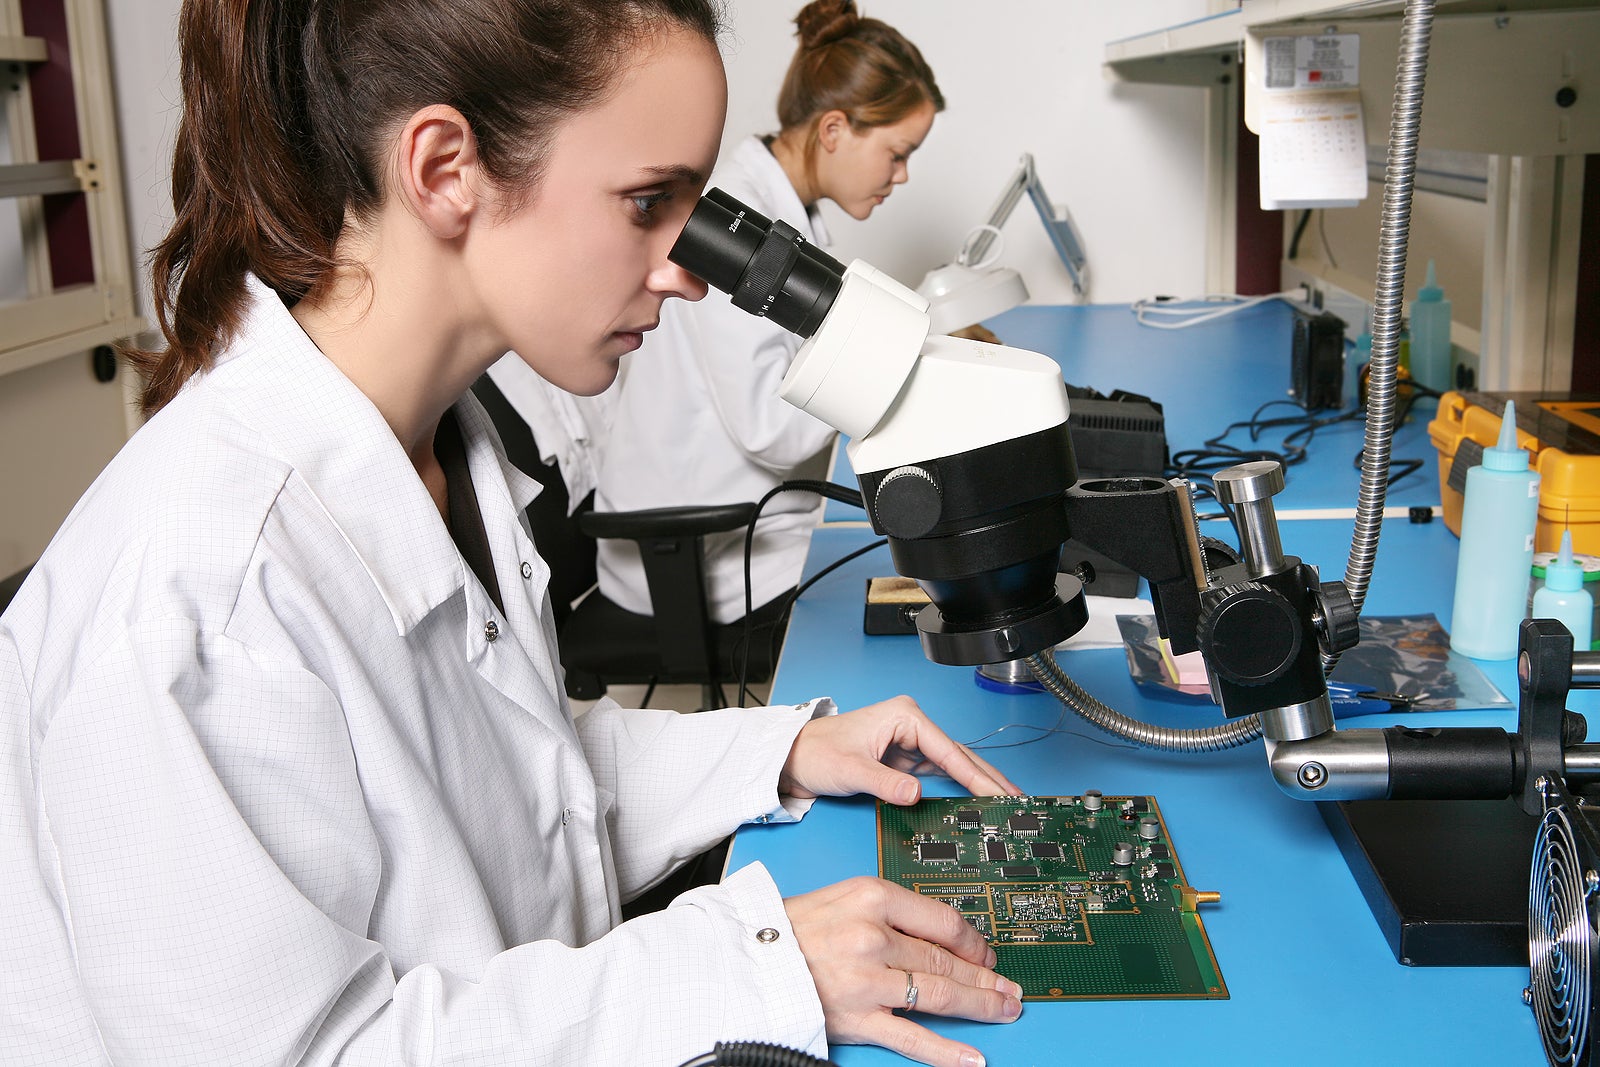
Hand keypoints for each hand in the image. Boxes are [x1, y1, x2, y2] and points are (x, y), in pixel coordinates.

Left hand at [779, 695, 1020, 804]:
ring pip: (955, 766)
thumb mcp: (850, 768)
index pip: (949, 749)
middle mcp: (912, 726)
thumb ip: (884, 783)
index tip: (998, 793)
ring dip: (978, 784)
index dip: (976, 774)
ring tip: (1005, 804)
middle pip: (959, 755)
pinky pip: (940, 775)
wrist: (795, 758)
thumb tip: (914, 794)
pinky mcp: (906, 761)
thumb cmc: (817, 752)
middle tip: (1017, 800)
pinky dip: (959, 789)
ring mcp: (911, 744)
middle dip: (988, 778)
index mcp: (904, 716)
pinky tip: (977, 801)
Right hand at [786, 876, 1021, 1066]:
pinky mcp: (857, 1018)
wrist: (748, 957)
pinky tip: (971, 1057)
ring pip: (939, 994)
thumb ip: (890, 911)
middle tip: (1008, 986)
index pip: (942, 920)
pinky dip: (946, 1051)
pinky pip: (912, 1036)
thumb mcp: (844, 896)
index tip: (985, 952)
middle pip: (946, 960)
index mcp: (873, 897)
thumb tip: (939, 936)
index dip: (973, 941)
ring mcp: (867, 980)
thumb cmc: (792, 927)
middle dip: (984, 977)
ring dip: (979, 1004)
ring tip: (1003, 1009)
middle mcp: (874, 936)